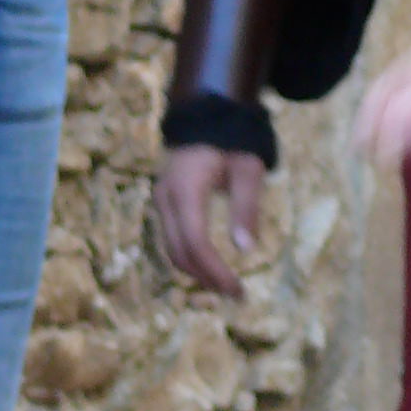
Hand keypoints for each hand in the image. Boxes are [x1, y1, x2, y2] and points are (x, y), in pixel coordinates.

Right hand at [153, 143, 264, 293]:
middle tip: (236, 294)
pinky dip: (190, 257)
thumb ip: (247, 207)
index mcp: (186, 190)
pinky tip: (211, 266)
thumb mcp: (249, 170)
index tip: (238, 289)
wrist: (207, 117)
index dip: (214, 270)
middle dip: (206, 277)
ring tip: (225, 285)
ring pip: (171, 249)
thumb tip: (245, 249)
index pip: (195, 242)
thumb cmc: (233, 142)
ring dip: (197, 271)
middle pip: (179, 251)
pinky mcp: (164, 203)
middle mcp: (166, 198)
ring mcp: (161, 201)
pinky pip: (172, 239)